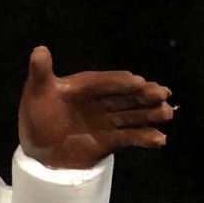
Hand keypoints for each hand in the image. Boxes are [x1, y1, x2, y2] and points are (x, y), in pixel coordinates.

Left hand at [18, 46, 173, 168]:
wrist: (38, 153)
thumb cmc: (36, 118)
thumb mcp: (36, 94)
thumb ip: (40, 74)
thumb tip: (39, 49)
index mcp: (84, 87)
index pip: (104, 82)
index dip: (120, 82)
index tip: (137, 81)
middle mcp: (99, 102)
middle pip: (124, 97)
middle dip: (143, 95)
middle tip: (163, 94)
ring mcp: (107, 121)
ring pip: (132, 115)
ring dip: (150, 114)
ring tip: (167, 113)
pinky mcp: (110, 140)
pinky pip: (130, 138)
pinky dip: (145, 138)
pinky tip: (160, 139)